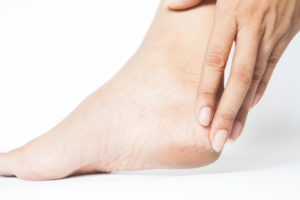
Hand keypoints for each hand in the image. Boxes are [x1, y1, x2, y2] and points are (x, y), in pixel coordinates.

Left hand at [168, 0, 299, 150]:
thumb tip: (171, 6)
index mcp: (232, 14)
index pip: (215, 60)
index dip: (208, 90)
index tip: (200, 117)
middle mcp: (252, 29)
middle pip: (238, 79)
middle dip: (227, 113)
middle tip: (216, 139)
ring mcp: (271, 35)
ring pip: (255, 80)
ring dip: (243, 109)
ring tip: (231, 133)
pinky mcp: (285, 37)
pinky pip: (270, 69)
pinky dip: (259, 90)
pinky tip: (248, 108)